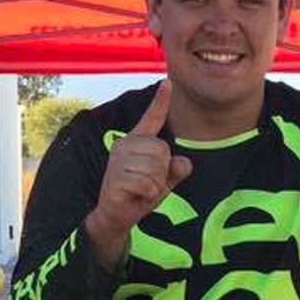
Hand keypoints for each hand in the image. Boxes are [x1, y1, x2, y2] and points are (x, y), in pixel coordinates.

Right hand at [86, 80, 191, 269]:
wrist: (115, 217)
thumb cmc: (138, 196)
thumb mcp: (163, 183)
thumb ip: (175, 172)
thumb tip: (184, 163)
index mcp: (137, 142)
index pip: (151, 119)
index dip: (160, 101)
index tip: (168, 82)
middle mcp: (125, 145)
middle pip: (162, 150)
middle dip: (162, 172)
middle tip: (146, 184)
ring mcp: (118, 159)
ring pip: (156, 167)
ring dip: (155, 185)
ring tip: (140, 190)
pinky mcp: (116, 177)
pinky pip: (148, 183)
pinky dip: (148, 194)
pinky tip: (135, 196)